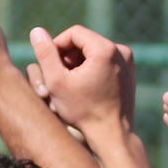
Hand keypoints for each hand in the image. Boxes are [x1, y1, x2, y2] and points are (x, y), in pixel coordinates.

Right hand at [29, 25, 135, 140]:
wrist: (112, 135)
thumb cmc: (84, 112)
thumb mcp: (57, 82)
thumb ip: (45, 54)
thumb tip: (36, 31)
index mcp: (105, 49)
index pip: (74, 33)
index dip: (57, 46)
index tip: (49, 64)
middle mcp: (121, 51)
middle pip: (86, 41)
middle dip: (69, 56)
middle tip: (58, 76)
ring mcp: (128, 61)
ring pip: (95, 51)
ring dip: (80, 62)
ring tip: (70, 83)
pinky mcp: (130, 72)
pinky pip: (106, 62)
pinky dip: (93, 69)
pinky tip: (85, 87)